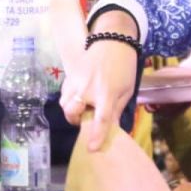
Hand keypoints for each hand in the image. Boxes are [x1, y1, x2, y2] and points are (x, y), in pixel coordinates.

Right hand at [60, 12, 139, 150]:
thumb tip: (110, 129)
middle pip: (71, 113)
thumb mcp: (126, 90)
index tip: (92, 149)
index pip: (100, 120)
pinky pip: (64, 93)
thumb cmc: (123, 67)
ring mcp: (76, 81)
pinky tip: (79, 94)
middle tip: (85, 117)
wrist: (112, 41)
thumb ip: (116, 110)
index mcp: (106, 94)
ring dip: (71, 109)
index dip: (96, 136)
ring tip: (82, 106)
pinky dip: (69, 98)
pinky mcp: (69, 75)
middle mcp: (87, 89)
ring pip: (64, 103)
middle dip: (75, 120)